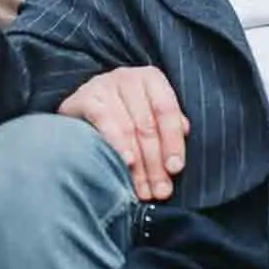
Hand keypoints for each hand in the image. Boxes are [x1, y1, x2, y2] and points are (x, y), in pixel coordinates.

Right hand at [59, 67, 190, 201]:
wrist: (82, 105)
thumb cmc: (124, 112)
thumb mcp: (149, 112)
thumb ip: (168, 123)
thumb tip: (185, 132)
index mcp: (151, 78)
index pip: (166, 110)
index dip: (173, 141)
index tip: (175, 169)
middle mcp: (128, 77)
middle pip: (147, 124)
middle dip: (155, 162)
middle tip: (160, 191)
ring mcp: (104, 86)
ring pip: (127, 128)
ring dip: (138, 164)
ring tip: (143, 190)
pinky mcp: (83, 98)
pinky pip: (103, 122)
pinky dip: (116, 143)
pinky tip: (125, 163)